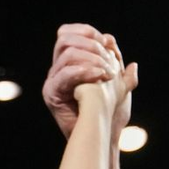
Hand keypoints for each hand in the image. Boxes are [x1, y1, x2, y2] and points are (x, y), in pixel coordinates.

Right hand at [43, 23, 137, 138]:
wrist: (102, 136)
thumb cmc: (110, 113)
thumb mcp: (117, 82)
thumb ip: (114, 60)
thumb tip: (111, 40)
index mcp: (69, 64)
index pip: (69, 34)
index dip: (87, 32)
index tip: (107, 42)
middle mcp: (57, 70)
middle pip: (64, 39)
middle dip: (88, 42)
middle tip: (107, 54)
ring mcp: (53, 82)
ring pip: (66, 54)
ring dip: (90, 57)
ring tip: (107, 70)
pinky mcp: (51, 94)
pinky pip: (65, 74)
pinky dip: (84, 71)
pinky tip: (100, 75)